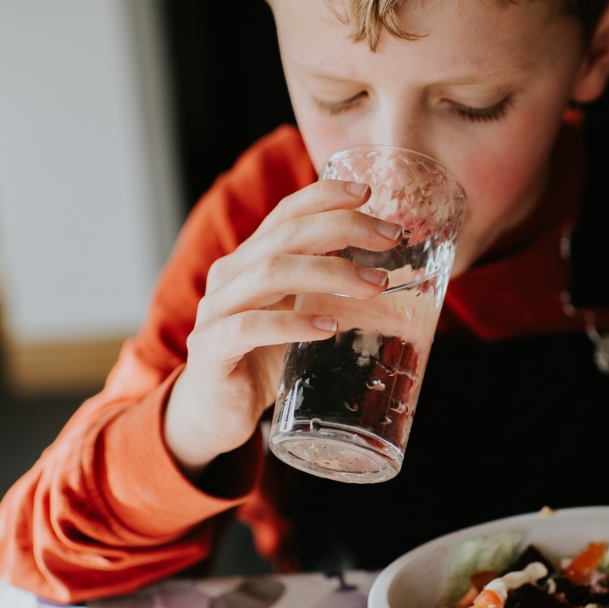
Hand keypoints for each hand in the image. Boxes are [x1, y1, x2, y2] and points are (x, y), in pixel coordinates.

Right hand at [163, 180, 402, 478]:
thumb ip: (335, 298)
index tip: (369, 193)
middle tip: (390, 238)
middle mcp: (230, 277)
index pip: (286, 213)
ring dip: (329, 272)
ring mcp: (216, 311)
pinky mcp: (211, 349)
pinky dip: (292, 324)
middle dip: (343, 228)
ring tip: (375, 283)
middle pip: (286, 235)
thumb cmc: (263, 362)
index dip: (325, 196)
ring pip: (270, 273)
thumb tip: (397, 284)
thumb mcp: (302, 320)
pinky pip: (249, 327)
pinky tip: (327, 328)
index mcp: (250, 261)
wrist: (213, 414)